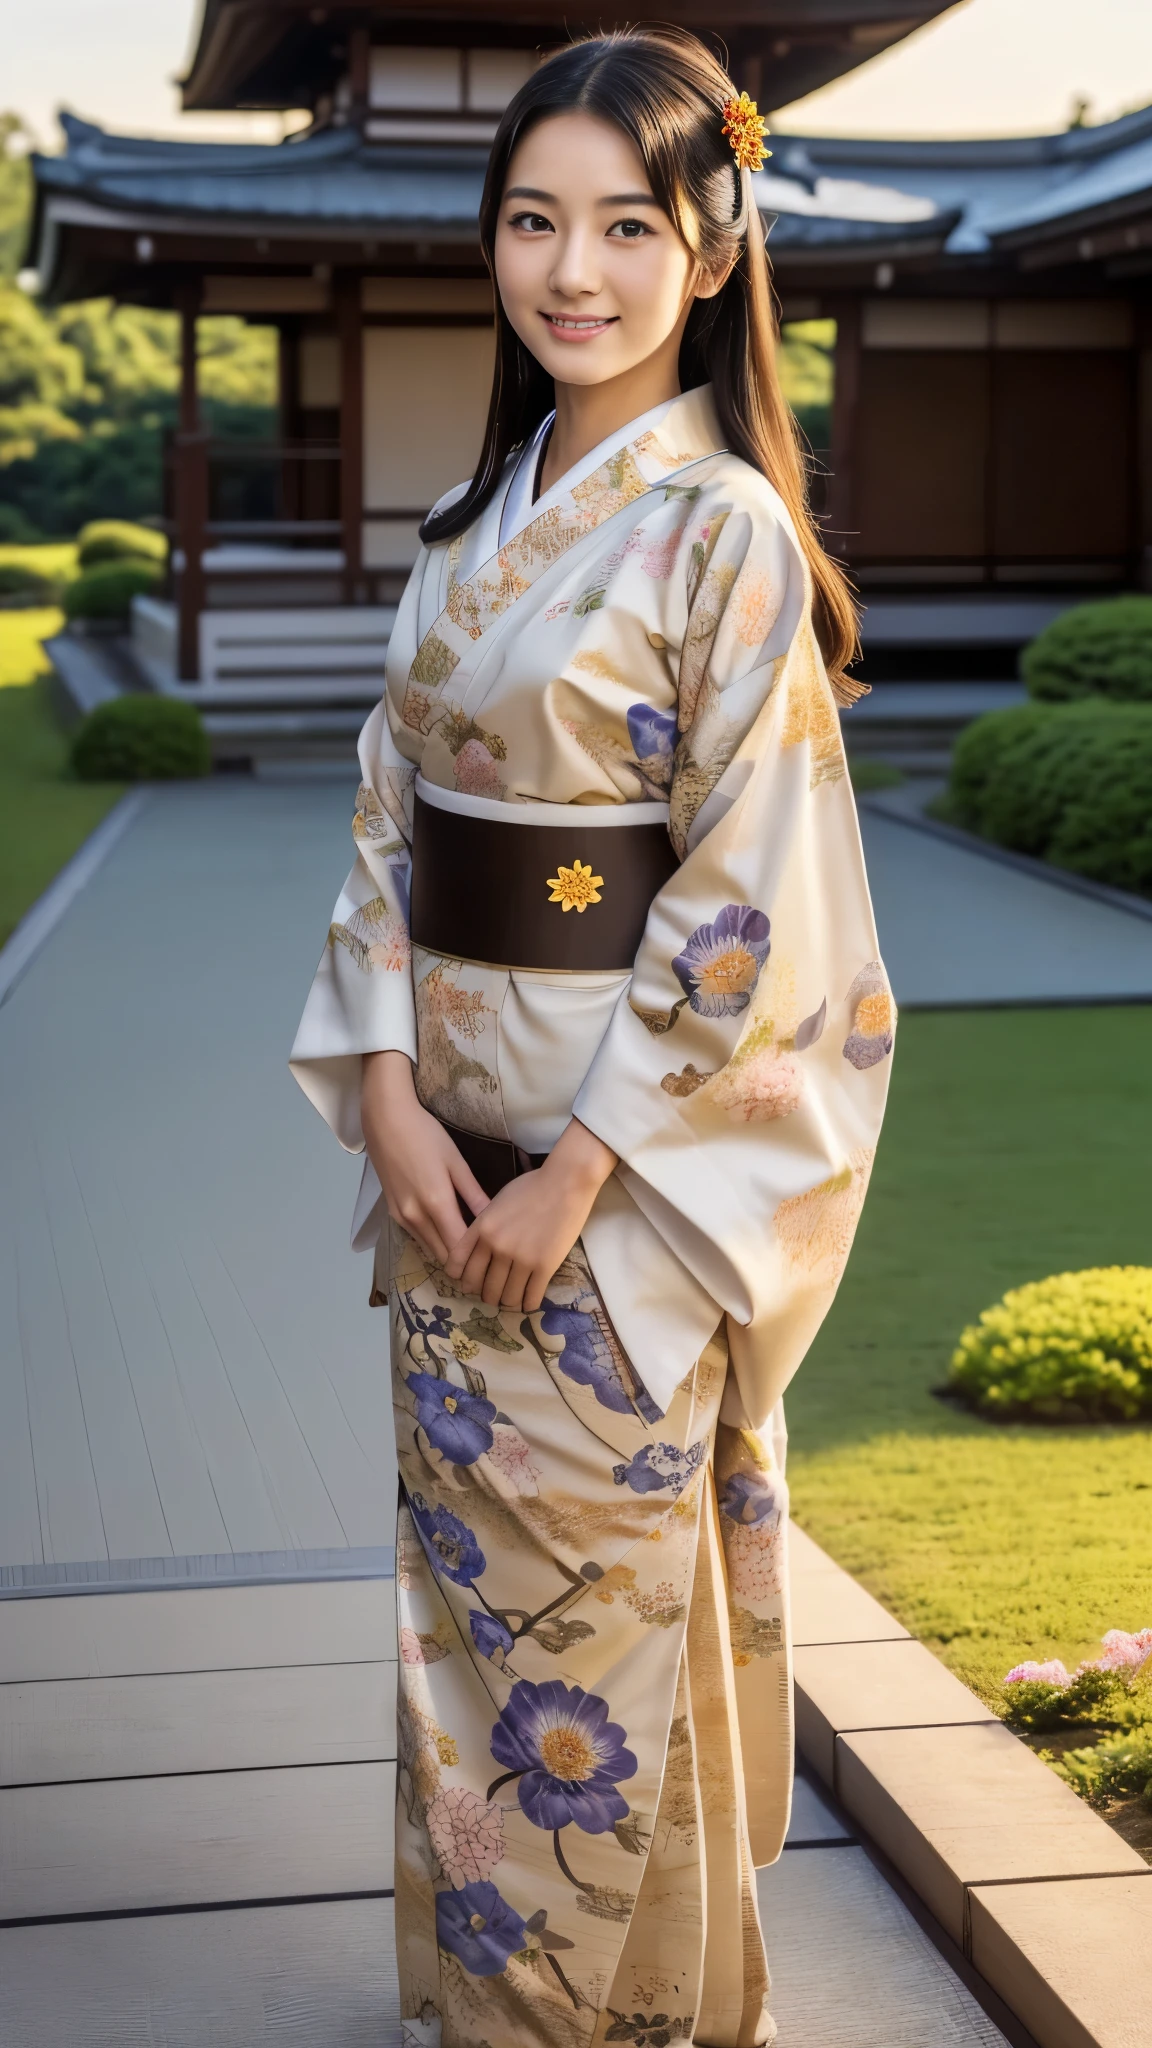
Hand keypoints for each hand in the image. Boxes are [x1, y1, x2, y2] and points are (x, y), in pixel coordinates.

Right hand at [361, 1050, 489, 1264]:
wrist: (384, 1120)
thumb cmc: (425, 1134)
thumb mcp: (455, 1162)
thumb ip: (474, 1194)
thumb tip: (494, 1218)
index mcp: (436, 1204)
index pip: (459, 1247)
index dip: (477, 1257)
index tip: (493, 1255)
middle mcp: (415, 1217)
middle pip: (444, 1256)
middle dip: (464, 1260)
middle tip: (486, 1255)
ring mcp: (401, 1217)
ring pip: (430, 1249)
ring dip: (448, 1252)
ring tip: (470, 1246)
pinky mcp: (392, 1213)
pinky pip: (418, 1237)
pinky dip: (434, 1240)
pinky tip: (447, 1229)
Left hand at [443, 1117, 617, 1311]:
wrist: (565, 1182)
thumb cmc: (532, 1187)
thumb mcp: (496, 1202)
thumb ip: (483, 1226)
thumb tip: (478, 1249)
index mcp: (481, 1229)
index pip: (458, 1266)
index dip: (462, 1279)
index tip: (469, 1283)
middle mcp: (496, 1247)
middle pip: (481, 1287)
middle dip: (486, 1295)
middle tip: (494, 1295)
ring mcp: (520, 1258)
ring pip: (505, 1297)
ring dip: (507, 1302)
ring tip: (512, 1300)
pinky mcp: (544, 1266)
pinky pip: (530, 1297)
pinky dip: (527, 1304)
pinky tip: (528, 1303)